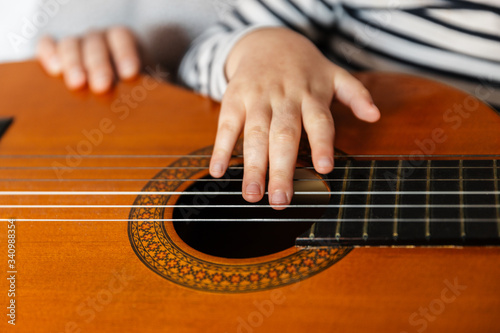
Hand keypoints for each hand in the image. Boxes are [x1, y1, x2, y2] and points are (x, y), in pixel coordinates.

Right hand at [36, 26, 140, 92]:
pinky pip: (47, 45)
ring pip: (71, 44)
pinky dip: (48, 54)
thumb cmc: (131, 89)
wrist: (113, 87)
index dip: (126, 54)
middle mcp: (98, 38)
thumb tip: (154, 105)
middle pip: (96, 44)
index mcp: (123, 40)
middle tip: (102, 87)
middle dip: (99, 66)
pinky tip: (54, 70)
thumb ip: (145, 90)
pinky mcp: (55, 51)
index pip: (123, 38)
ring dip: (74, 64)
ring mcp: (76, 43)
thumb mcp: (142, 88)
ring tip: (77, 84)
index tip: (130, 75)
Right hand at [209, 28, 379, 208]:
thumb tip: (375, 116)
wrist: (268, 40)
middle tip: (280, 200)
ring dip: (253, 166)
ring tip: (252, 195)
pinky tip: (218, 171)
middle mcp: (284, 98)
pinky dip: (222, 148)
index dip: (322, 144)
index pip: (319, 122)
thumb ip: (355, 94)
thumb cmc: (304, 66)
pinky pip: (227, 126)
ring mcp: (257, 99)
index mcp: (311, 95)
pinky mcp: (234, 99)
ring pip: (255, 135)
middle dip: (281, 169)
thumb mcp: (334, 74)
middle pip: (284, 136)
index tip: (324, 169)